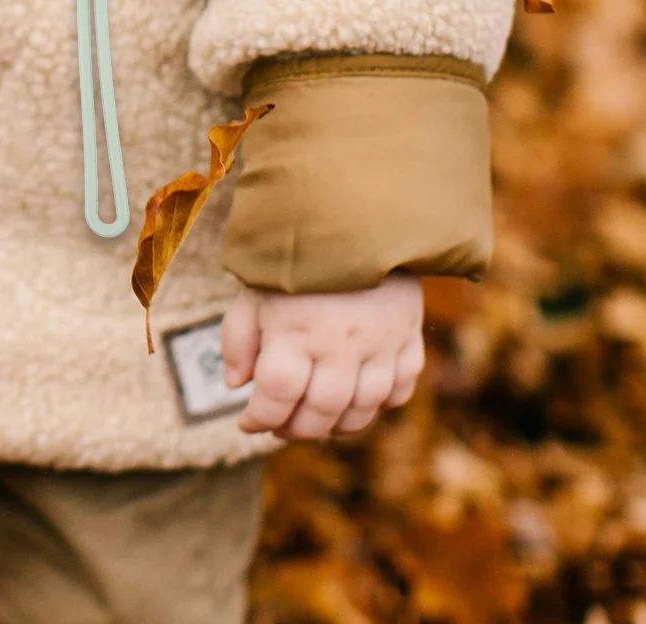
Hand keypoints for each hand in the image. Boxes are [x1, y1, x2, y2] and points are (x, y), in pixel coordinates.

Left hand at [221, 273, 424, 439]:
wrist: (356, 216)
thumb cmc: (296, 256)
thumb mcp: (254, 289)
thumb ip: (239, 338)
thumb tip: (236, 384)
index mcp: (296, 328)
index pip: (277, 394)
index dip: (259, 417)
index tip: (247, 421)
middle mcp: (341, 343)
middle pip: (322, 410)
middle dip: (296, 428)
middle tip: (281, 425)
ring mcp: (381, 344)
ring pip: (364, 408)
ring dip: (337, 425)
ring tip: (315, 417)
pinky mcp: (409, 337)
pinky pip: (401, 389)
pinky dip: (379, 404)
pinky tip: (357, 398)